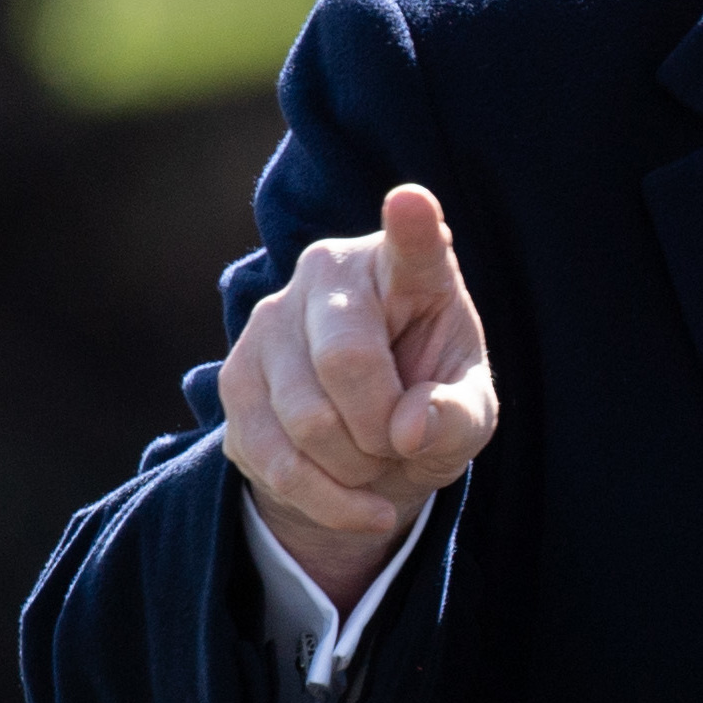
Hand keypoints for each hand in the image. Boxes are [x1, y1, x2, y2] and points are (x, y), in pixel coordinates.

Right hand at [221, 184, 496, 607]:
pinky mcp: (233, 378)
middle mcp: (328, 273)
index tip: (413, 202)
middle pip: (347, 361)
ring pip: (307, 420)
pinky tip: (355, 499)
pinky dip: (325, 498)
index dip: (412, 226)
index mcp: (404, 267)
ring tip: (375, 460)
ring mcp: (271, 321)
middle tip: (400, 440)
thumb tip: (408, 427)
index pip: (412, 246)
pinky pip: (275, 458)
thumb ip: (458, 416)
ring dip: (355, 469)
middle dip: (382, 429)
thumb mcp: (469, 415)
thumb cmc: (428, 405)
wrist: (364, 449)